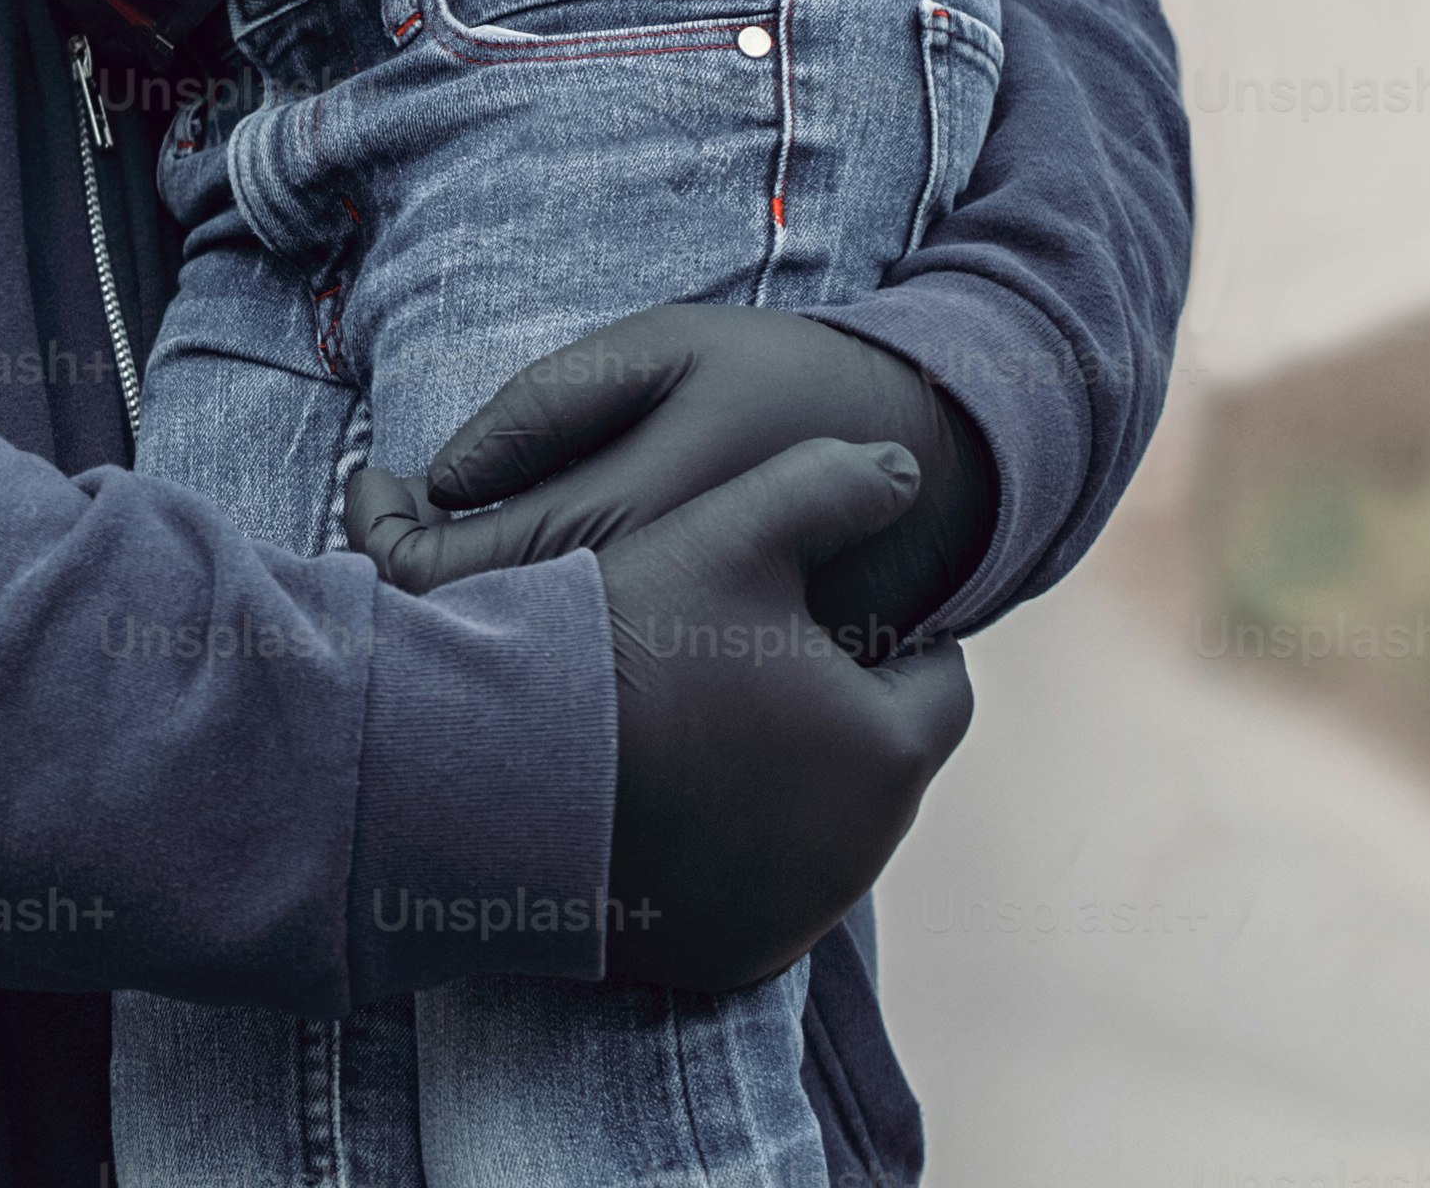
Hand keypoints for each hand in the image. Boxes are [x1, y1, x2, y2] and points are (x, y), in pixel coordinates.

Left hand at [344, 306, 996, 655]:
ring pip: (527, 677)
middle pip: (474, 641)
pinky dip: (532, 649)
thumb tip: (443, 478)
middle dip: (403, 588)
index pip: (459, 569)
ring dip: (462, 621)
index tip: (368, 486)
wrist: (927, 468)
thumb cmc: (777, 384)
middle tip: (387, 520)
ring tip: (444, 546)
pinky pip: (590, 693)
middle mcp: (648, 608)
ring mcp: (677, 667)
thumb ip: (549, 405)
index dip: (384, 539)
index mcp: (631, 513)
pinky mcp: (708, 699)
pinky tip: (521, 592)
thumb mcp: (668, 347)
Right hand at [590, 441, 975, 993]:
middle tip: (759, 660)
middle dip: (839, 712)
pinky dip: (732, 852)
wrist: (490, 772)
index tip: (825, 611)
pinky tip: (671, 796)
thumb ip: (827, 489)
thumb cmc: (625, 645)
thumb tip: (902, 469)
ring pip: (822, 830)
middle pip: (880, 761)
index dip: (890, 635)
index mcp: (886, 752)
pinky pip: (757, 893)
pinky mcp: (724, 960)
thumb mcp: (729, 535)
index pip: (939, 681)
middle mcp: (858, 854)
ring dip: (789, 783)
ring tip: (708, 720)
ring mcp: (790, 919)